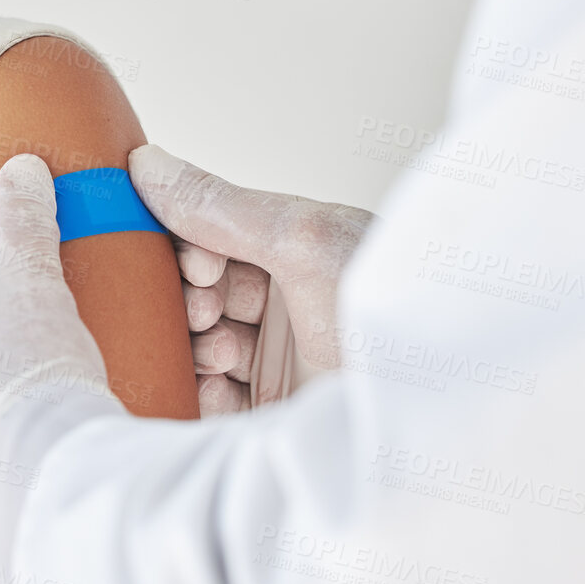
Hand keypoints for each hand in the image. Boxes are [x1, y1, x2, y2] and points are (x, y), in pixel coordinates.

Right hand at [130, 144, 373, 414]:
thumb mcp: (306, 244)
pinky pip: (208, 402)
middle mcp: (289, 304)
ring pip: (194, 346)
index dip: (189, 245)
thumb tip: (148, 164)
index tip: (198, 263)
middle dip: (189, 300)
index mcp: (301, 250)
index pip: (211, 233)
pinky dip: (200, 394)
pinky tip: (219, 391)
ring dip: (193, 348)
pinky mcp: (269, 419)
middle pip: (195, 291)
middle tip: (211, 313)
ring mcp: (279, 363)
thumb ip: (222, 207)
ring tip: (224, 356)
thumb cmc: (399, 325)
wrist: (437, 419)